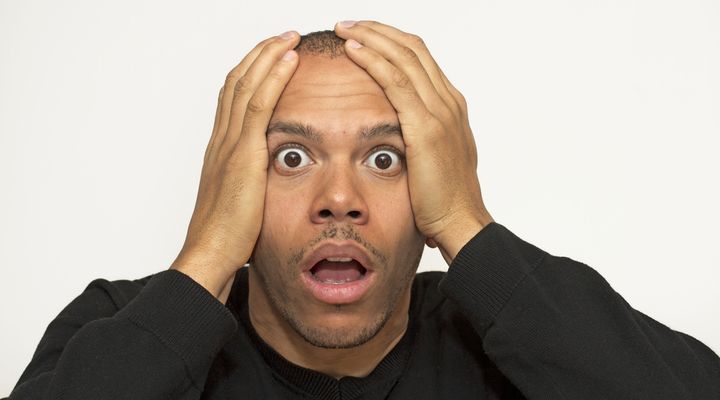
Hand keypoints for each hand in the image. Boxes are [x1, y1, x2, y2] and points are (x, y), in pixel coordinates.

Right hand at [170, 31, 299, 302]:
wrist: (210, 253)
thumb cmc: (227, 237)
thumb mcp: (241, 202)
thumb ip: (251, 183)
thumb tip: (267, 181)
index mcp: (221, 150)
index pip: (233, 99)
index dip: (250, 74)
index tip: (269, 58)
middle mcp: (222, 140)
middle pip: (237, 83)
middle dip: (259, 56)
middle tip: (282, 37)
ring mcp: (229, 144)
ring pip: (246, 85)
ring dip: (268, 56)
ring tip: (289, 38)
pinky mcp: (242, 153)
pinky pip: (259, 104)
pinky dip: (273, 77)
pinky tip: (289, 60)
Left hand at [335, 21, 493, 262]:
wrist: (461, 221)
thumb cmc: (443, 198)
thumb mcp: (434, 157)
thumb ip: (420, 136)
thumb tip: (398, 131)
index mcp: (450, 105)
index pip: (419, 57)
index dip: (390, 41)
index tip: (364, 35)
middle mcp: (448, 101)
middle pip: (412, 48)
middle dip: (378, 30)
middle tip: (349, 23)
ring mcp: (440, 111)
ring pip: (404, 57)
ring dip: (371, 37)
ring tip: (345, 29)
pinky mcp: (426, 127)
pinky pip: (396, 81)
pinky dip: (374, 60)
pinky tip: (353, 51)